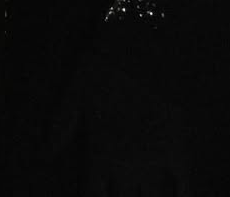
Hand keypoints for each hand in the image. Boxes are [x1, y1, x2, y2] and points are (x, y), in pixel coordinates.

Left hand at [47, 37, 198, 195]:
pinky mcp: (176, 148)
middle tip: (122, 195)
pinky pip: (183, 184)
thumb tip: (46, 152)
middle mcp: (124, 166)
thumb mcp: (74, 91)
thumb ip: (60, 124)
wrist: (143, 47)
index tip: (96, 196)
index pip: (92, 196)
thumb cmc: (105, 66)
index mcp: (98, 154)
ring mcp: (153, 160)